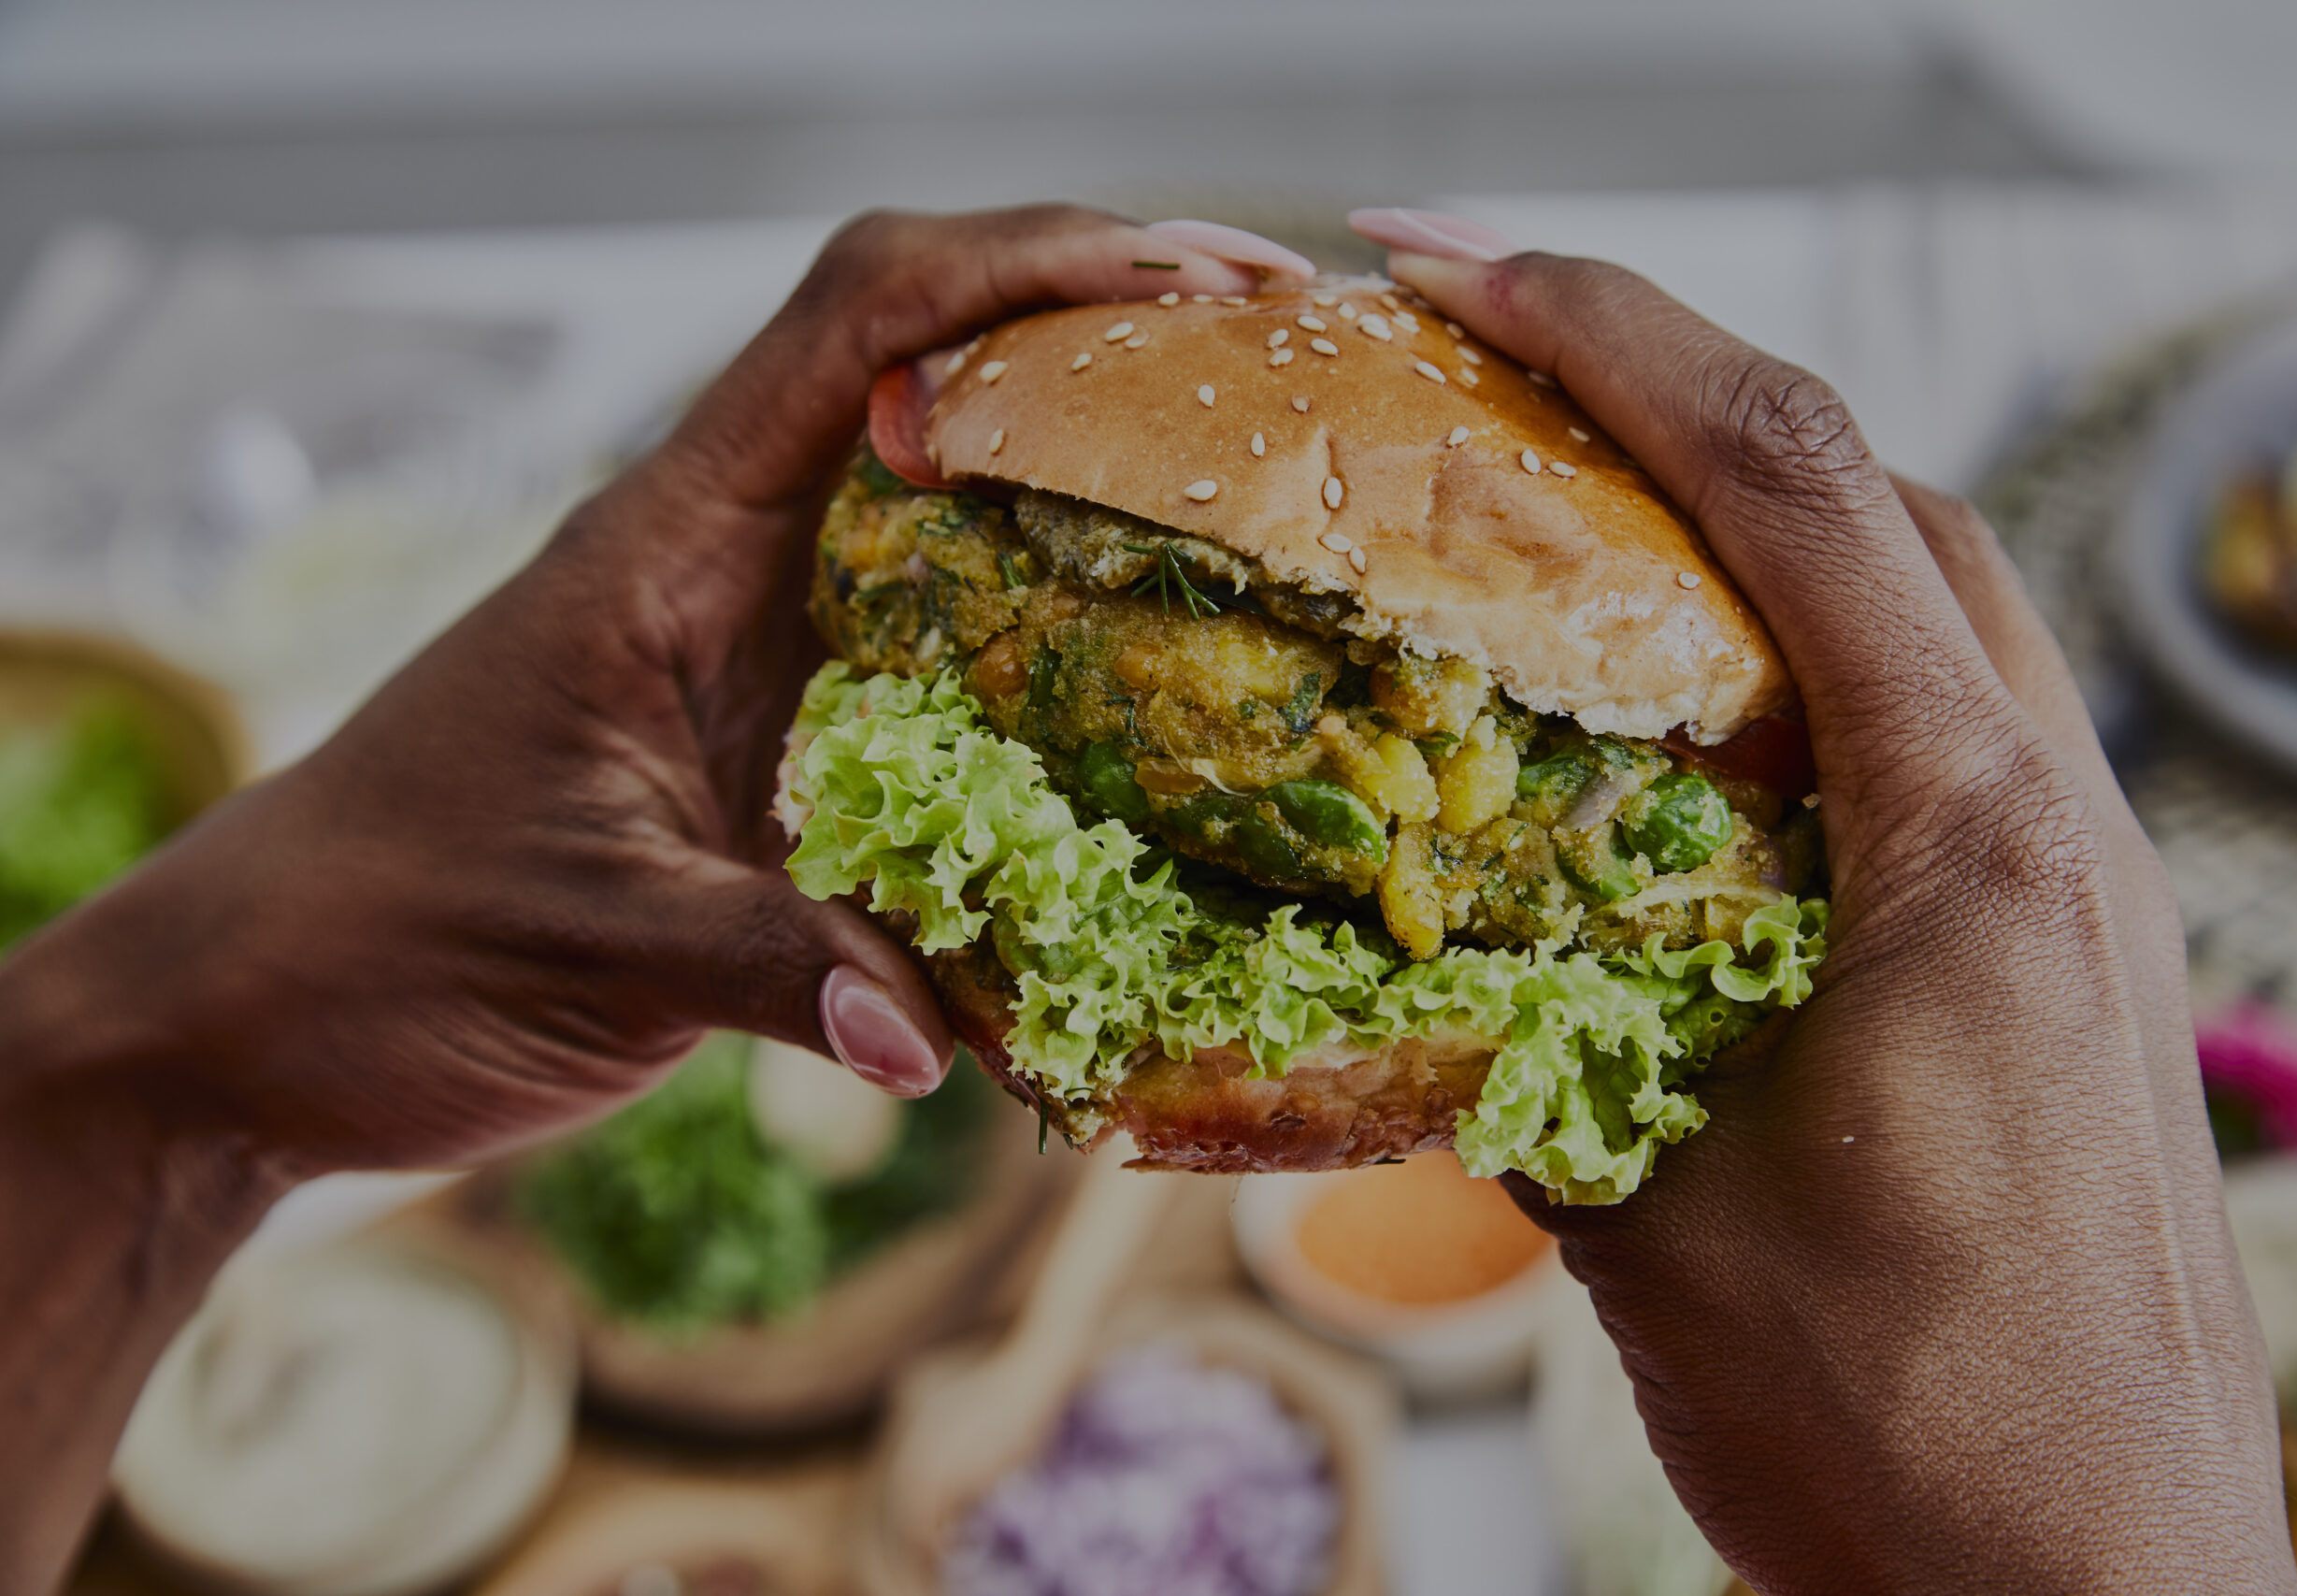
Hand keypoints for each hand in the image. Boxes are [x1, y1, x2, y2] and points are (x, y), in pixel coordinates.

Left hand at [16, 206, 1290, 1171]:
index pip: (859, 322)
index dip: (1027, 266)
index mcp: (671, 541)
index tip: (1189, 282)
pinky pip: (937, 649)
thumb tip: (943, 1052)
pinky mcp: (776, 734)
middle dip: (1105, 334)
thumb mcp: (589, 940)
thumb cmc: (387, 935)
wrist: (267, 1004)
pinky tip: (1149, 694)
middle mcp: (727, 559)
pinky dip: (1047, 638)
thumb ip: (771, 972)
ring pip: (946, 498)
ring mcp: (758, 642)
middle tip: (1283, 362)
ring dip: (1090, 468)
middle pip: (929, 364)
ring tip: (1261, 488)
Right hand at [1368, 219, 2296, 1591]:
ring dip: (1753, 504)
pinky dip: (1809, 645)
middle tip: (1491, 346)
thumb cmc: (1901, 1438)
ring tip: (1576, 489)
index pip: (1784, 489)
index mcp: (1957, 840)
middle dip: (1674, 380)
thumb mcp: (1649, 1222)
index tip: (1457, 269)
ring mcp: (2081, 879)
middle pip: (1871, 492)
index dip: (1611, 338)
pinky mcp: (2068, 946)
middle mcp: (2050, 821)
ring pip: (1921, 592)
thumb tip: (1379, 956)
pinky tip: (1695, 706)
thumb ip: (1524, 1042)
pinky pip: (1942, 716)